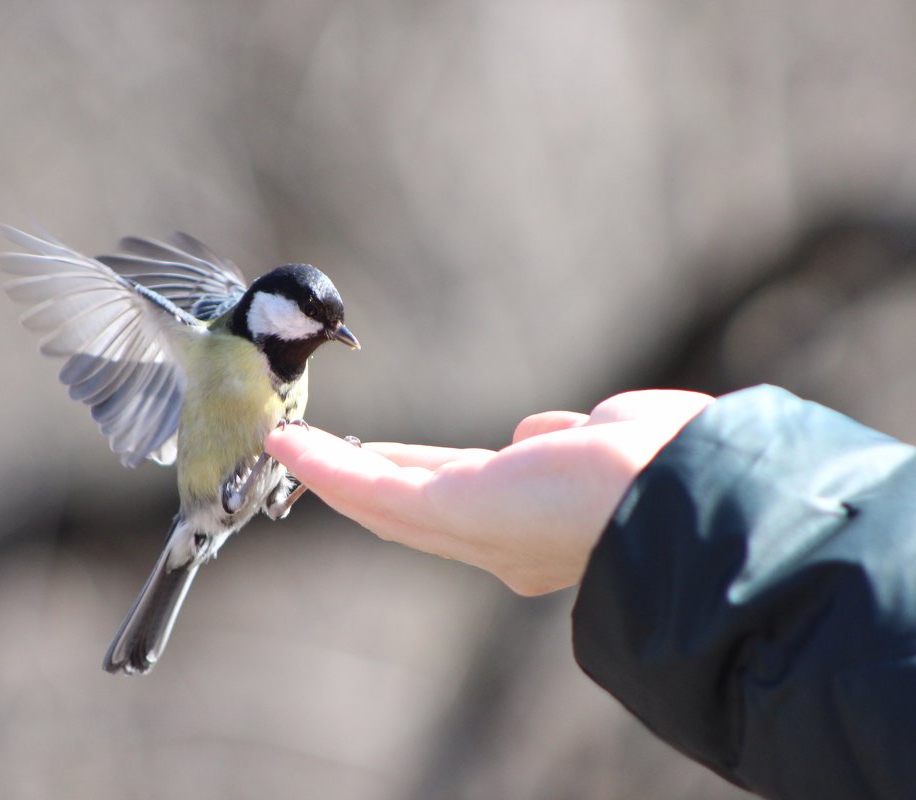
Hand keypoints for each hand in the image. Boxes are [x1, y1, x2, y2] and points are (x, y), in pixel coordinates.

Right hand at [265, 390, 713, 595]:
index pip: (463, 496)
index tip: (387, 454)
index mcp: (539, 525)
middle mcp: (500, 541)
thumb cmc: (668, 463)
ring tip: (289, 446)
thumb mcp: (604, 440)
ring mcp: (471, 532)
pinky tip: (291, 444)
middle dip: (364, 479)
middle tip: (323, 456)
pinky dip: (328, 467)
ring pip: (384, 501)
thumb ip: (564, 438)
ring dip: (331, 473)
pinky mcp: (450, 513)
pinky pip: (375, 490)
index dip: (417, 474)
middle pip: (413, 506)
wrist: (685, 492)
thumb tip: (539, 432)